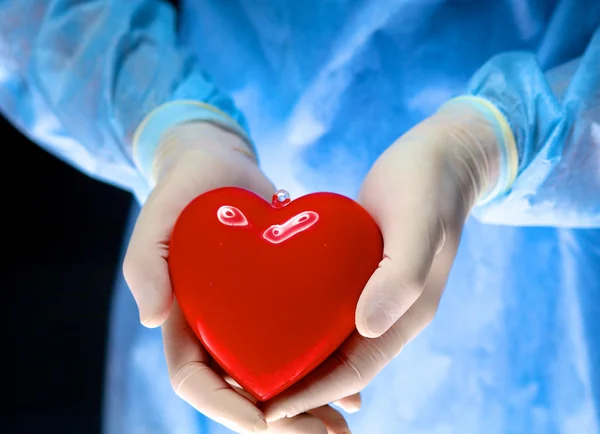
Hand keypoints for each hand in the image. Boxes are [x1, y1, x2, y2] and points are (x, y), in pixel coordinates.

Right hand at [123, 121, 358, 432]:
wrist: (222, 164)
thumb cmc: (186, 186)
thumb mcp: (158, 213)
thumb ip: (145, 261)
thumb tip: (151, 318)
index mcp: (182, 318)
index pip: (195, 379)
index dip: (224, 406)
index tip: (263, 420)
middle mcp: (216, 327)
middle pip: (240, 390)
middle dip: (276, 422)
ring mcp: (247, 317)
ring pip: (273, 376)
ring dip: (306, 406)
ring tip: (343, 424)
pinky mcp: (278, 301)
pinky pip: (297, 343)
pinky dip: (322, 367)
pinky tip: (353, 386)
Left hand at [263, 99, 506, 420]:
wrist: (438, 157)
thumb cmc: (428, 185)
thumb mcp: (418, 223)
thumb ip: (400, 277)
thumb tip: (368, 327)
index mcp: (407, 313)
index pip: (356, 371)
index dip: (315, 395)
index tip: (271, 409)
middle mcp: (389, 312)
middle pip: (340, 367)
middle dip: (300, 389)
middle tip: (250, 400)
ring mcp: (373, 293)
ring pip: (330, 342)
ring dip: (296, 362)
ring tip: (251, 371)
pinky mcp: (358, 272)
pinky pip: (325, 309)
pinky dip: (299, 325)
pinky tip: (267, 324)